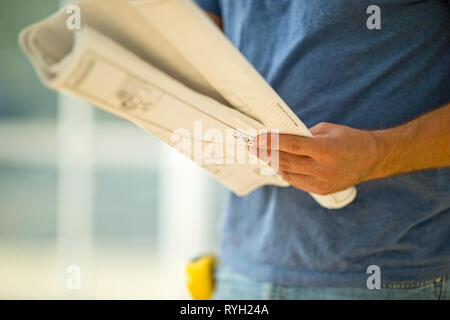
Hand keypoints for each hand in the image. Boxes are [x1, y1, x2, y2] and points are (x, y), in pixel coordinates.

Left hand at [250, 122, 379, 194]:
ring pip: (288, 174)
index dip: (271, 142)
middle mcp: (322, 168)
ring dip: (273, 164)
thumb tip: (282, 139)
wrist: (372, 159)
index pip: (291, 145)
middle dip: (266, 154)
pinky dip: (286, 173)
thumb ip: (304, 136)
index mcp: (324, 149)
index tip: (256, 139)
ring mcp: (321, 182)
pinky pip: (296, 182)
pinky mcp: (321, 190)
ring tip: (263, 155)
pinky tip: (278, 166)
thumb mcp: (326, 131)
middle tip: (253, 147)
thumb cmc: (348, 140)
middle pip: (285, 162)